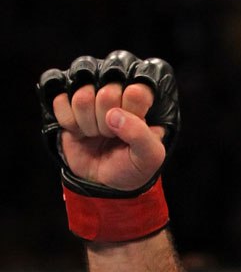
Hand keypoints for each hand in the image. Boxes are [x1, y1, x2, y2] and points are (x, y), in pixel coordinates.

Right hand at [51, 78, 163, 193]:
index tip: (131, 129)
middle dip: (108, 124)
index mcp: (139, 99)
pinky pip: (60, 101)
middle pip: (106, 94)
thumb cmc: (132, 166)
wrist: (105, 182)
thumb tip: (114, 115)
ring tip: (96, 133)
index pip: (136, 91)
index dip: (131, 115)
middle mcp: (114, 90)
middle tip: (111, 135)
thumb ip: (141, 135)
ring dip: (88, 125)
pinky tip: (78, 130)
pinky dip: (69, 123)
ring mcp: (89, 93)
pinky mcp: (67, 100)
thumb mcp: (149, 157)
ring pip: (82, 97)